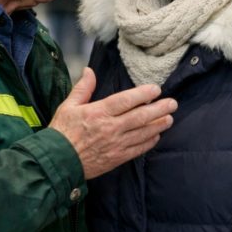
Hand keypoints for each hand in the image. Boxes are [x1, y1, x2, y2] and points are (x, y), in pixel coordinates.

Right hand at [49, 67, 177, 179]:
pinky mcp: (118, 158)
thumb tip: (90, 71)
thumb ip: (83, 88)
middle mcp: (110, 128)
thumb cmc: (62, 132)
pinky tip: (157, 135)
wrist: (58, 161)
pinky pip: (138, 149)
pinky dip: (149, 142)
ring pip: (143, 133)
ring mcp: (116, 144)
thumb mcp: (68, 106)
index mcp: (98, 112)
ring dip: (159, 125)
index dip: (143, 94)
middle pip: (140, 116)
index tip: (156, 90)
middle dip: (159, 109)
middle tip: (173, 103)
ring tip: (170, 118)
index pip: (126, 100)